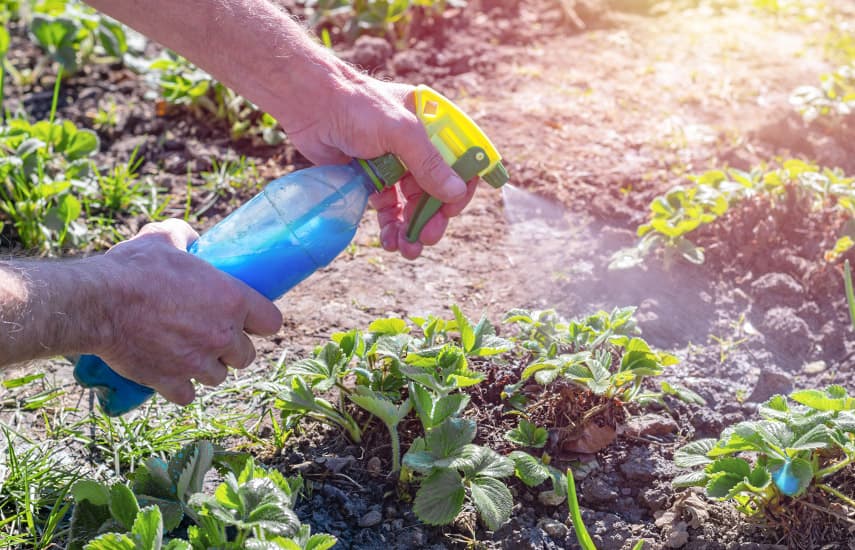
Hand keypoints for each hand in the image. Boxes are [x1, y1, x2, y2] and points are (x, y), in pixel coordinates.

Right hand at [94, 219, 281, 404]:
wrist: (98, 302)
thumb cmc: (134, 268)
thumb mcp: (164, 238)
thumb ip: (185, 236)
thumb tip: (192, 237)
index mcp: (232, 300)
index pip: (272, 322)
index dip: (261, 322)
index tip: (249, 319)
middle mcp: (222, 335)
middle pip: (246, 355)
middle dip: (232, 348)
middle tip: (212, 335)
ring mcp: (197, 362)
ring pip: (218, 376)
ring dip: (207, 367)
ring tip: (189, 352)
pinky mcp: (171, 381)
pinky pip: (188, 395)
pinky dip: (180, 386)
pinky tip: (170, 373)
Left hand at [286, 78, 478, 259]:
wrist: (310, 105)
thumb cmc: (357, 107)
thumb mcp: (400, 132)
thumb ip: (428, 163)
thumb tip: (456, 193)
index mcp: (434, 127)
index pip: (461, 162)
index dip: (460, 189)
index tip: (449, 211)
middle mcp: (419, 147)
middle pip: (438, 189)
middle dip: (433, 217)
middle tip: (427, 238)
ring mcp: (396, 164)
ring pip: (413, 204)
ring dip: (413, 228)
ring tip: (407, 250)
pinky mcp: (373, 179)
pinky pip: (390, 208)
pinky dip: (392, 226)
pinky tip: (390, 241)